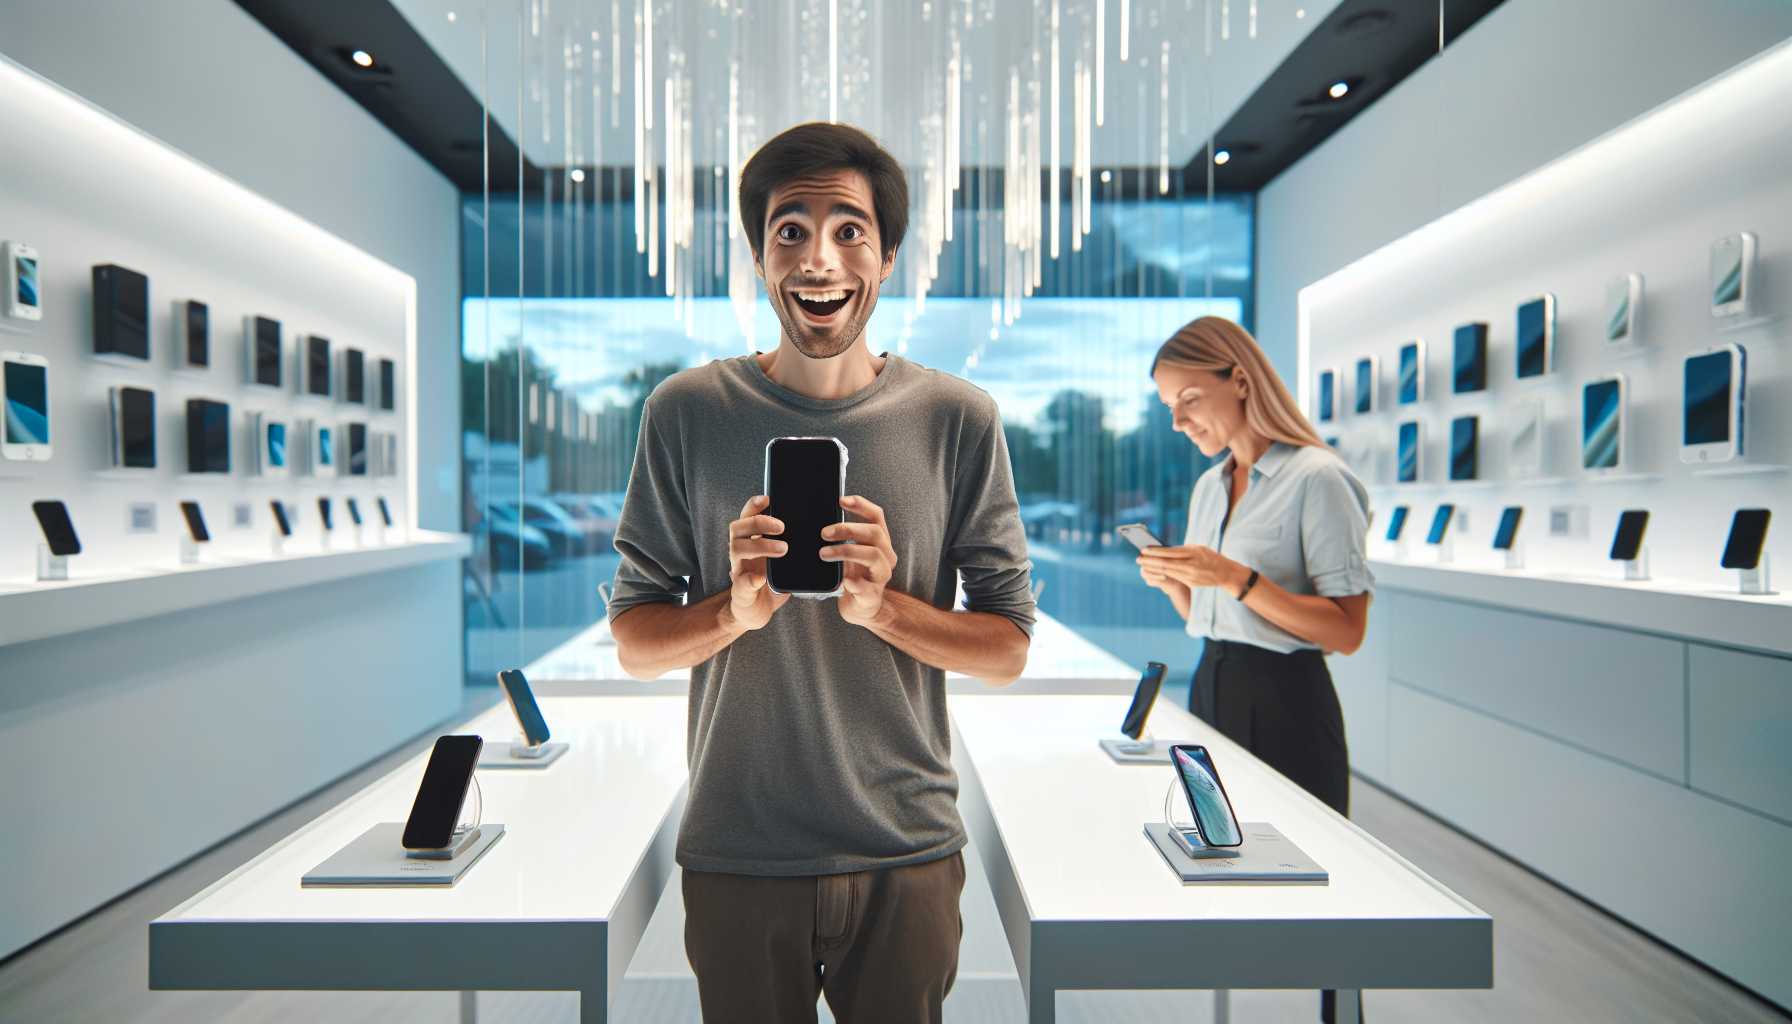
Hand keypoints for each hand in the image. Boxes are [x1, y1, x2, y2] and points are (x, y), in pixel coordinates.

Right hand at [725, 495, 790, 630]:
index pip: (748, 515)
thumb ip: (793, 543)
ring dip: (759, 546)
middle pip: (739, 527)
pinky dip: (750, 580)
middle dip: (759, 522)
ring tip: (782, 549)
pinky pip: (741, 584)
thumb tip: (819, 526)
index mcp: (751, 539)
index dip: (755, 505)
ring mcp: (738, 570)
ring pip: (737, 549)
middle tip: (782, 527)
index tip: (769, 498)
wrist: (757, 610)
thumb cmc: (772, 580)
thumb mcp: (784, 559)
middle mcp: (740, 551)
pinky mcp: (741, 591)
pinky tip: (760, 579)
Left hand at [821, 495, 898, 626]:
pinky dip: (852, 582)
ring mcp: (881, 577)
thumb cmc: (853, 575)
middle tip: (824, 532)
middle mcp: (886, 556)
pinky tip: (841, 580)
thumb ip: (842, 537)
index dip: (861, 505)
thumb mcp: (849, 552)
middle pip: (875, 533)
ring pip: (873, 556)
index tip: (841, 500)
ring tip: (824, 553)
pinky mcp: (872, 596)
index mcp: (880, 542)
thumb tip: (817, 518)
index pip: (877, 516)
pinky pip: (865, 587)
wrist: (861, 607)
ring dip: (846, 551)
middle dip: (848, 529)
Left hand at [1137, 544, 1249, 593]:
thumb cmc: (1210, 557)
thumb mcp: (1199, 548)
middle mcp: (1191, 565)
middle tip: (1138, 558)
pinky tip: (1154, 572)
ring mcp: (1191, 576)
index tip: (1144, 549)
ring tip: (1143, 565)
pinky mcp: (1191, 583)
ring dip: (1153, 568)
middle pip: (1166, 564)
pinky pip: (1173, 578)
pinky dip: (1162, 574)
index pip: (1170, 552)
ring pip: (1167, 572)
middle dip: (1150, 561)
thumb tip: (1165, 550)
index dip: (1155, 552)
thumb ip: (1183, 550)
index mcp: (1193, 553)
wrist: (1225, 573)